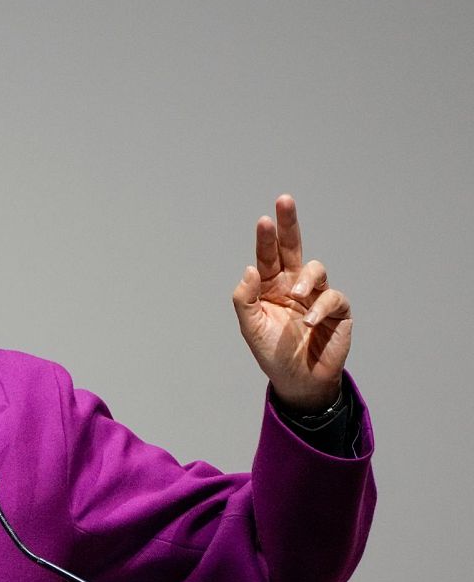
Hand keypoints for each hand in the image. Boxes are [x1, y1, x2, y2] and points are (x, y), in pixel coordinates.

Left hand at [232, 194, 351, 411]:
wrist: (297, 381)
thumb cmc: (272, 353)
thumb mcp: (250, 327)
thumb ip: (245, 298)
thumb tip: (250, 268)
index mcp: (270, 285)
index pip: (268, 256)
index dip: (267, 238)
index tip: (264, 220)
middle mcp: (294, 285)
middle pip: (293, 247)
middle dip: (289, 224)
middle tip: (284, 201)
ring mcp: (316, 295)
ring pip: (316, 269)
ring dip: (305, 279)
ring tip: (295, 295)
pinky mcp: (337, 311)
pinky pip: (332, 298)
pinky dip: (320, 307)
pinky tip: (309, 321)